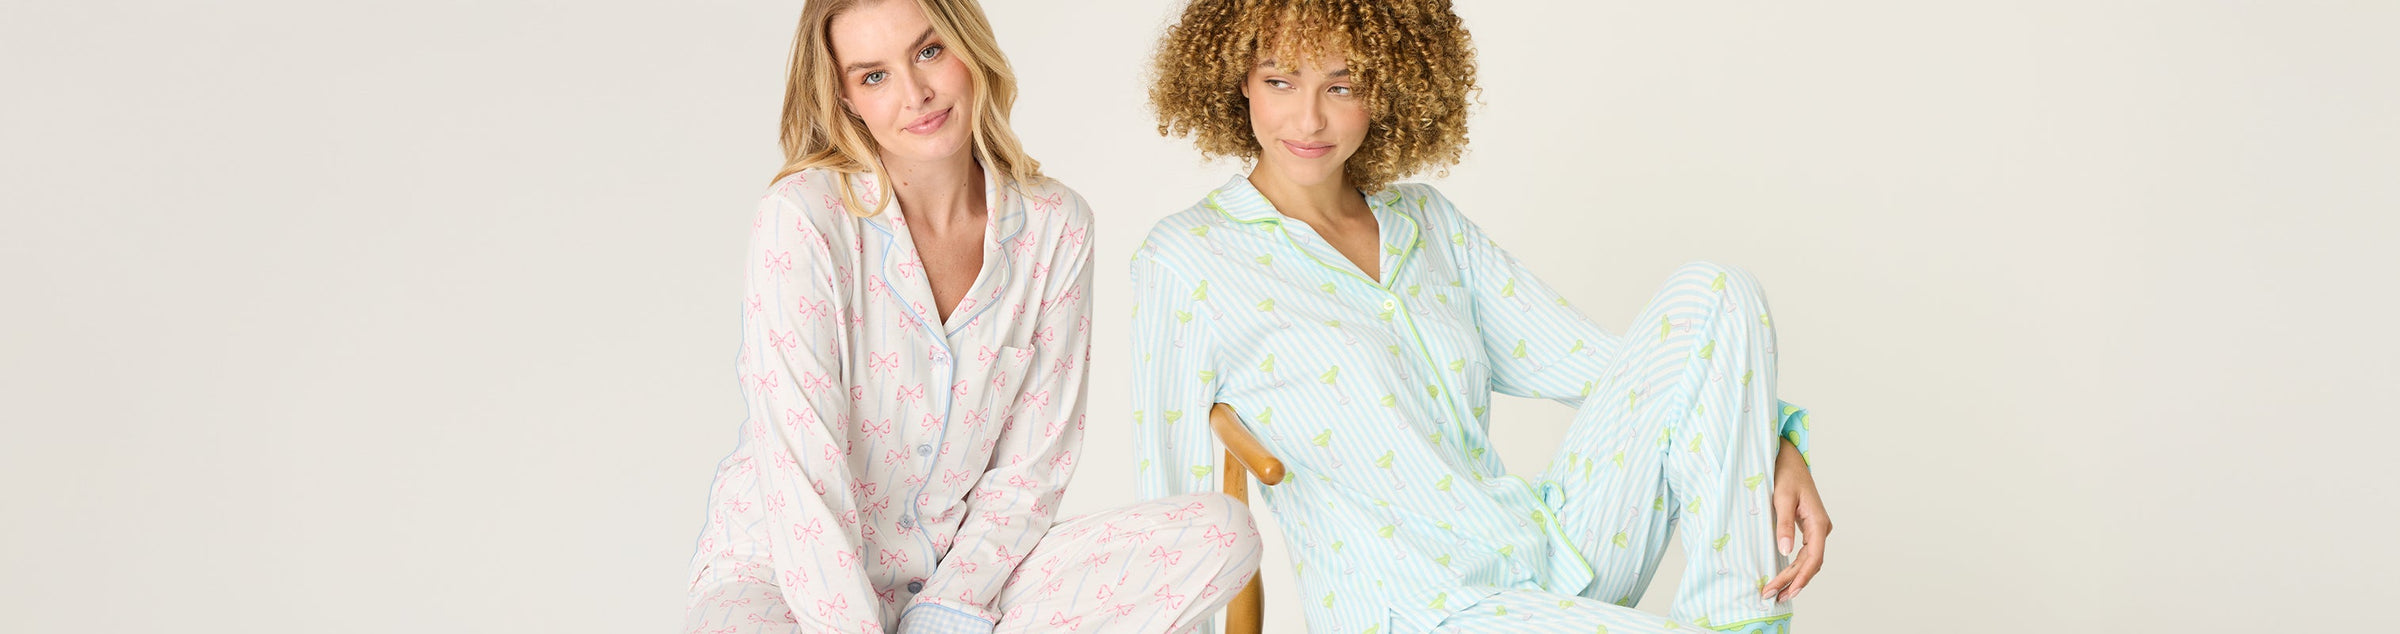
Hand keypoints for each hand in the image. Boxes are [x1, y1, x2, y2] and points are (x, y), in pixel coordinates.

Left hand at [1761, 438, 1828, 602]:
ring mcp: (1816, 529)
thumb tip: (1785, 550)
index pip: (1813, 558)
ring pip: (1809, 560)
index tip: (1787, 590)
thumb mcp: (1781, 498)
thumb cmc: (1785, 474)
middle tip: (1772, 596)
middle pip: (1810, 563)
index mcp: (1818, 522)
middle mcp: (1821, 528)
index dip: (1801, 577)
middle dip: (1792, 581)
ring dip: (1794, 577)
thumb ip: (1784, 524)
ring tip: (1777, 593)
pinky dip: (1794, 566)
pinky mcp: (1809, 528)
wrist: (1788, 458)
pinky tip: (1784, 577)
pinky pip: (1805, 553)